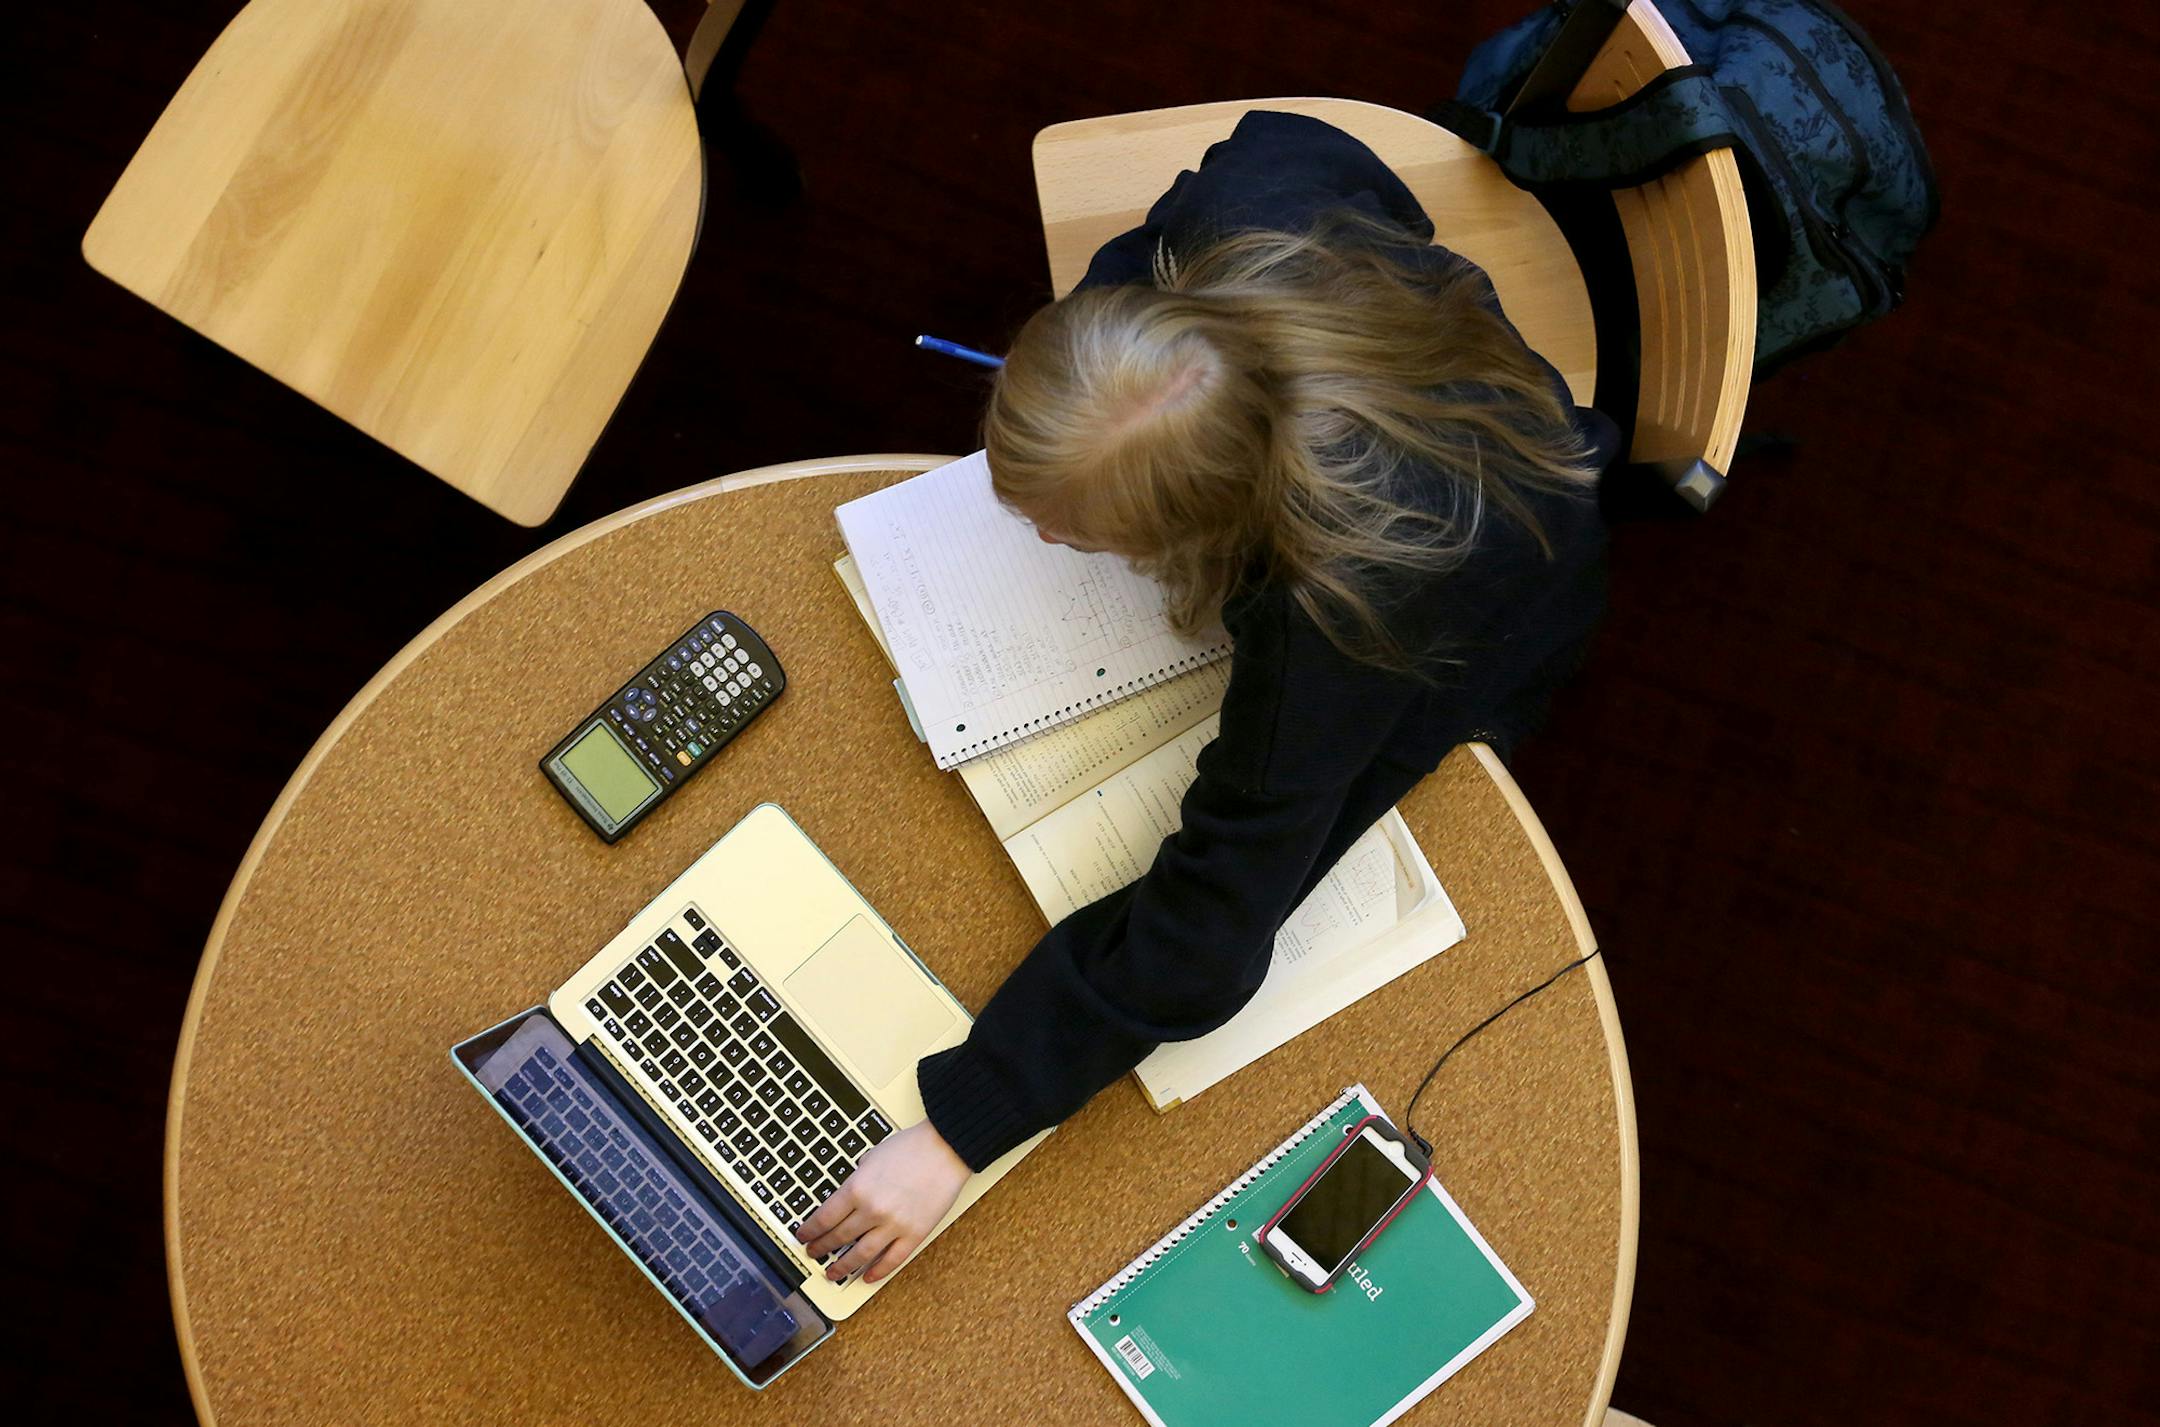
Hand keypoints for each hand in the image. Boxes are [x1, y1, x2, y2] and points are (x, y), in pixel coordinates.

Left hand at [794, 1119, 969, 1283]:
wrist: (946, 1149)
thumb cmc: (912, 1147)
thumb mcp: (871, 1156)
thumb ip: (857, 1178)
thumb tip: (848, 1194)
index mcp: (857, 1189)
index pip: (824, 1218)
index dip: (810, 1231)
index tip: (804, 1236)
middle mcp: (872, 1210)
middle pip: (839, 1237)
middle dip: (822, 1248)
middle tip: (814, 1253)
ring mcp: (893, 1225)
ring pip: (860, 1255)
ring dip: (843, 1266)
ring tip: (833, 1273)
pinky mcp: (914, 1234)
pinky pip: (892, 1259)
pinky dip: (877, 1271)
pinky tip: (867, 1275)